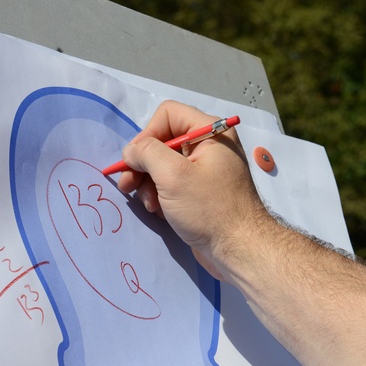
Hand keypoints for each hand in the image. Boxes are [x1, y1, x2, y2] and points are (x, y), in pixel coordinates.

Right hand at [116, 100, 272, 282]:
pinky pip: (172, 185)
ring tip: (148, 204)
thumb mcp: (172, 175)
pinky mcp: (201, 193)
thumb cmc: (209, 209)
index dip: (146, 135)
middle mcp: (210, 146)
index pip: (168, 115)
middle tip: (127, 185)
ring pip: (164, 166)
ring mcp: (206, 171)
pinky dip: (160, 196)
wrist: (238, 250)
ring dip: (149, 184)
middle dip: (143, 164)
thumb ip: (146, 153)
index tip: (134, 161)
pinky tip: (158, 211)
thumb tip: (131, 152)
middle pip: (163, 142)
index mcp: (211, 132)